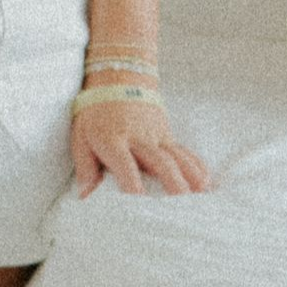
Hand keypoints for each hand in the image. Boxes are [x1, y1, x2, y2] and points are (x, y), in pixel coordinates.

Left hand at [71, 95, 211, 199]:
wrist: (117, 78)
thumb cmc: (96, 112)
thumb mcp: (81, 136)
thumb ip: (85, 167)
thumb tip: (84, 196)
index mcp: (113, 139)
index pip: (125, 165)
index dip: (133, 186)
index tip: (138, 207)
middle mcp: (139, 138)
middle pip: (161, 162)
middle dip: (173, 185)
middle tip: (182, 207)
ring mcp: (157, 135)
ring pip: (178, 156)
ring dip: (190, 177)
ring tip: (201, 198)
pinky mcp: (167, 134)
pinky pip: (185, 151)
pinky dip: (196, 166)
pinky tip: (205, 183)